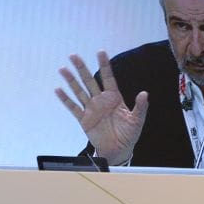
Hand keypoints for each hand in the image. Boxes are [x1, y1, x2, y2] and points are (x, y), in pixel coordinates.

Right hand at [55, 51, 148, 165]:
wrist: (118, 151)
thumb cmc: (129, 134)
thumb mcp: (137, 120)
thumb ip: (140, 107)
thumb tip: (144, 94)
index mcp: (114, 98)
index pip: (108, 78)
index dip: (104, 65)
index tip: (100, 52)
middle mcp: (101, 100)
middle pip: (89, 81)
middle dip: (82, 68)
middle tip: (74, 56)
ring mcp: (91, 109)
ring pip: (79, 91)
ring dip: (71, 81)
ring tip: (63, 70)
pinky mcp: (84, 119)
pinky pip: (73, 108)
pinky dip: (66, 99)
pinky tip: (59, 90)